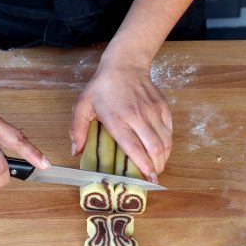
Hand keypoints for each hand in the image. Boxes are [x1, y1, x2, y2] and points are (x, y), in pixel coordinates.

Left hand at [69, 59, 172, 181]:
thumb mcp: (82, 106)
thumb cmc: (102, 87)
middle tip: (152, 177)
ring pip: (166, 142)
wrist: (124, 65)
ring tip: (157, 166)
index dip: (144, 167)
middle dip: (156, 168)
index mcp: (118, 120)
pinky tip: (160, 149)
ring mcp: (152, 112)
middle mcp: (138, 117)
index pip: (135, 148)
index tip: (148, 180)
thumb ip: (77, 130)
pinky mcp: (162, 107)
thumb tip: (76, 152)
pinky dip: (167, 144)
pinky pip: (169, 131)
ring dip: (164, 158)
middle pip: (155, 149)